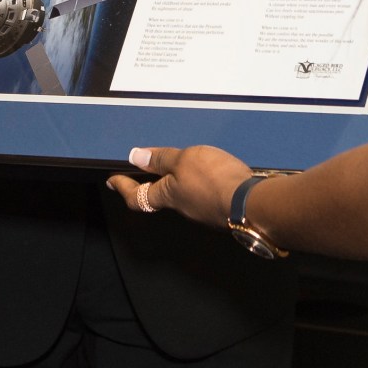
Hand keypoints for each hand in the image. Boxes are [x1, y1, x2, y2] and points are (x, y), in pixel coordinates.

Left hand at [106, 144, 250, 230]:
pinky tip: (211, 172)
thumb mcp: (184, 160)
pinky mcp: (223, 209)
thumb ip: (161, 159)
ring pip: (184, 195)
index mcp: (168, 196)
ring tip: (181, 164)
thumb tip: (135, 157)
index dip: (123, 187)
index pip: (136, 196)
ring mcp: (204, 210)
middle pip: (160, 196)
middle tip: (144, 169)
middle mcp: (184, 208)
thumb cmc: (216, 181)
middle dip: (152, 182)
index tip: (112, 180)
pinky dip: (201, 183)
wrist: (254, 203)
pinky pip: (204, 194)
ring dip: (179, 181)